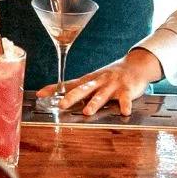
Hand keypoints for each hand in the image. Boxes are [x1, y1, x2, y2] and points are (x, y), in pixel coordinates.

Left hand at [38, 48, 163, 116]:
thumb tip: (61, 99)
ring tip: (87, 111)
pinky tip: (124, 112)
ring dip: (94, 103)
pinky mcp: (127, 89)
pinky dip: (125, 105)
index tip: (40, 94)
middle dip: (72, 97)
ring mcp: (113, 85)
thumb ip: (81, 89)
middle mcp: (98, 81)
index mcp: (89, 80)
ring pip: (102, 95)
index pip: (68, 84)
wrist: (136, 65)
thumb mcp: (95, 79)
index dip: (53, 89)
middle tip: (62, 105)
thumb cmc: (113, 75)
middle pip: (83, 89)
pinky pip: (126, 98)